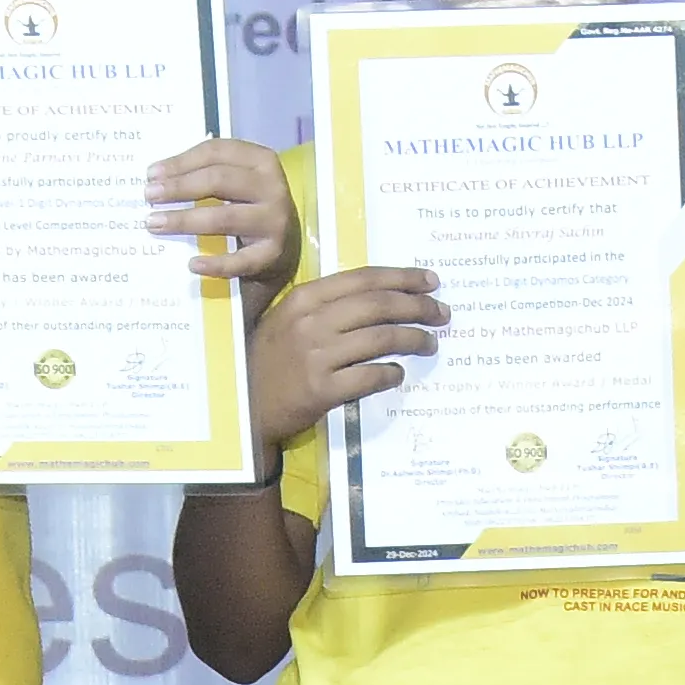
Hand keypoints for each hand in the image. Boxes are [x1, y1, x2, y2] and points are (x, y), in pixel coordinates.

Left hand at [147, 136, 300, 288]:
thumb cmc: (248, 206)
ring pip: (224, 217)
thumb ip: (206, 173)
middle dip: (179, 187)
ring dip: (185, 220)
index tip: (151, 173)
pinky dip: (215, 264)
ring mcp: (275, 221)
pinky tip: (192, 264)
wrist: (284, 245)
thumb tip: (157, 178)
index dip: (181, 161)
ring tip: (155, 223)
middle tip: (149, 196)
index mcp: (261, 160)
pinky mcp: (273, 253)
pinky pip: (240, 260)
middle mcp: (273, 187)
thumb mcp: (236, 182)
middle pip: (219, 180)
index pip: (217, 152)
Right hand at [249, 264, 445, 447]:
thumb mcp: (289, 319)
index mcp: (305, 298)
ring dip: (414, 339)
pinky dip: (391, 374)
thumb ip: (328, 304)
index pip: (364, 279)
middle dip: (418, 307)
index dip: (403, 278)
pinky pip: (370, 376)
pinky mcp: (321, 390)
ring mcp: (316, 356)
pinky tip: (398, 373)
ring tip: (430, 343)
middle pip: (379, 306)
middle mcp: (311, 322)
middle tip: (441, 313)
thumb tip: (383, 295)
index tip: (430, 281)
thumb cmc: (269, 359)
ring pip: (381, 339)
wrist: (243, 405)